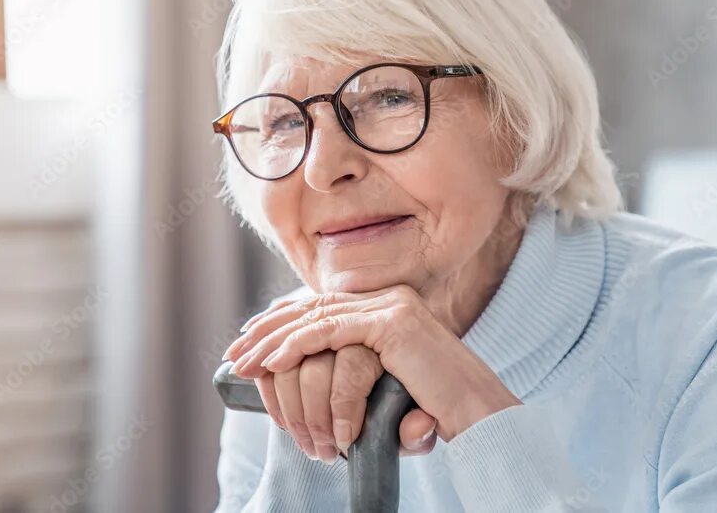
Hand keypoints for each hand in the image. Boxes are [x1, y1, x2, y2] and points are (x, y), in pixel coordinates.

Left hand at [223, 285, 520, 440]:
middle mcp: (390, 298)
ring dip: (273, 340)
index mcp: (389, 306)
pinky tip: (272, 362)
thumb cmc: (437, 409)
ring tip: (244, 361)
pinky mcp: (393, 324)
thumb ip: (355, 371)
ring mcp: (393, 307)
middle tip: (236, 351)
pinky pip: (331, 331)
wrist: (480, 417)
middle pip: (314, 306)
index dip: (284, 321)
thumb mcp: (386, 384)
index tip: (252, 340)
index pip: (324, 306)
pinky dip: (296, 346)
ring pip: (316, 317)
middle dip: (269, 328)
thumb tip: (308, 374)